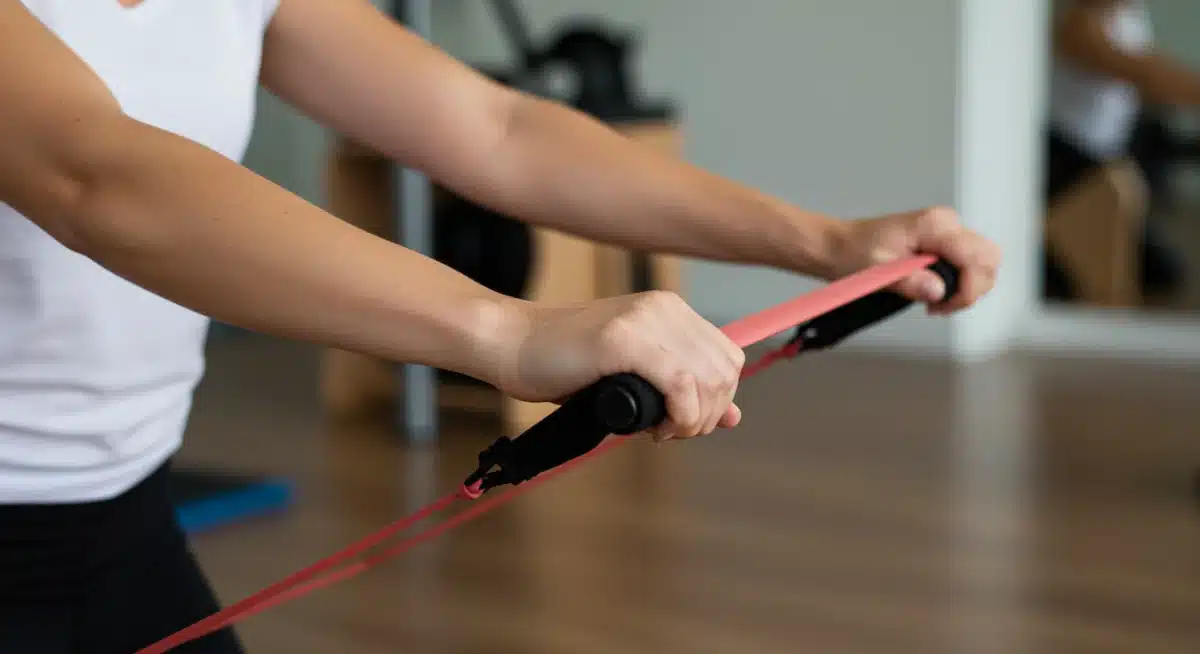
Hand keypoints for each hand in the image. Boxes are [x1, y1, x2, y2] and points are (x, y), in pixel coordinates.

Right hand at [493, 292, 744, 441]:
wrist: (514, 345)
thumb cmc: (566, 365)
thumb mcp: (635, 377)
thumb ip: (682, 388)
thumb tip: (733, 416)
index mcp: (670, 310)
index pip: (728, 359)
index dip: (717, 400)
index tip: (685, 422)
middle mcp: (663, 307)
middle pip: (725, 371)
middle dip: (708, 414)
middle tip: (672, 431)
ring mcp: (645, 319)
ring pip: (709, 379)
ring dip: (693, 418)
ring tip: (661, 430)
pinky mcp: (623, 338)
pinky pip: (680, 383)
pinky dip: (679, 415)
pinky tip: (655, 428)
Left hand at [828, 206, 999, 313]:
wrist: (840, 244)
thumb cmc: (854, 252)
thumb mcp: (876, 272)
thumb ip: (909, 281)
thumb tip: (938, 291)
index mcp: (933, 225)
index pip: (974, 258)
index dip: (967, 289)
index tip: (944, 306)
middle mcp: (947, 223)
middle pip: (989, 259)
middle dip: (973, 289)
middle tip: (942, 306)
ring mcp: (949, 231)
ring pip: (984, 262)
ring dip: (968, 288)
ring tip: (937, 302)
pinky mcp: (946, 241)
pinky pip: (970, 264)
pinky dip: (961, 283)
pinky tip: (937, 293)